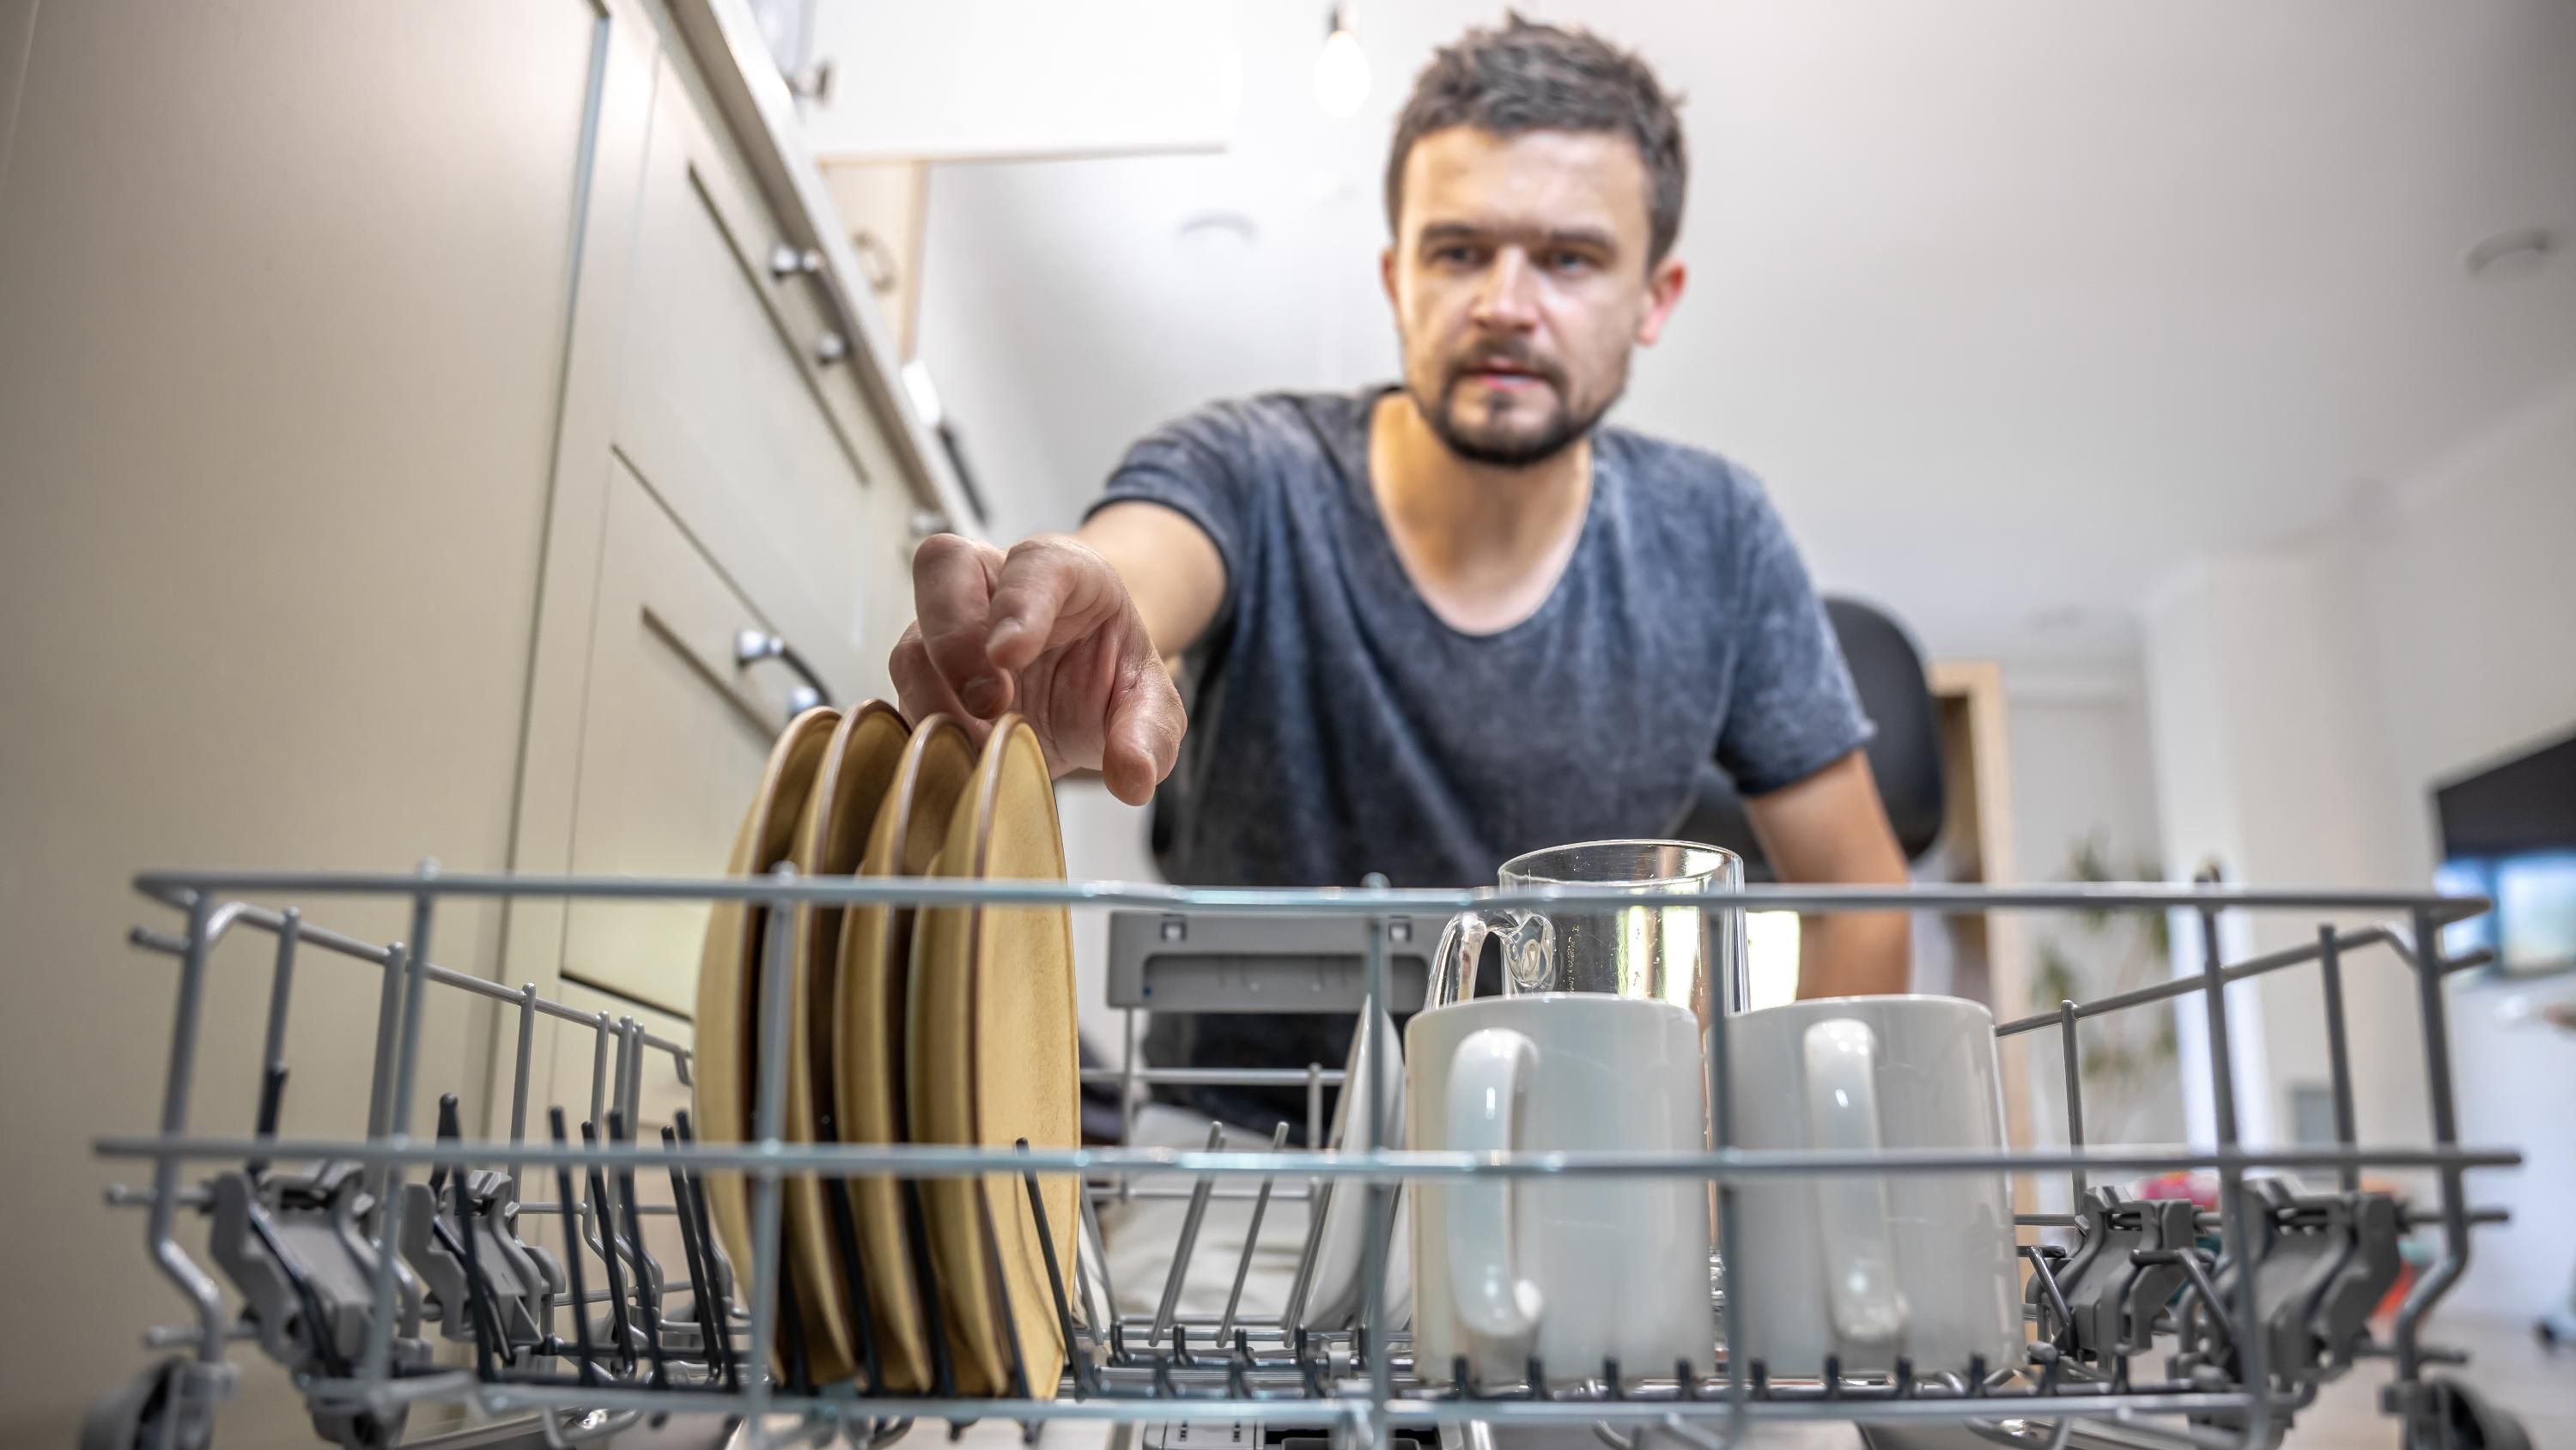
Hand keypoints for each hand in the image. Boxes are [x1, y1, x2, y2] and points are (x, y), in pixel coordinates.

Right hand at [889, 532, 1185, 805]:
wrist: (1079, 682)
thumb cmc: (1106, 670)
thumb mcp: (1147, 699)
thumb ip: (1150, 732)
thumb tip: (1134, 777)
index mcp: (1058, 569)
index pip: (1033, 564)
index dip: (1018, 603)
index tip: (1010, 654)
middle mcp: (991, 584)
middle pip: (944, 569)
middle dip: (956, 640)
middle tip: (990, 703)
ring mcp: (947, 628)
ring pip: (912, 642)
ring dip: (935, 699)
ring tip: (979, 745)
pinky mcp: (924, 677)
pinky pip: (902, 697)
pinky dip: (924, 732)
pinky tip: (956, 760)